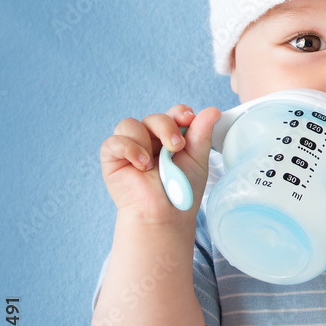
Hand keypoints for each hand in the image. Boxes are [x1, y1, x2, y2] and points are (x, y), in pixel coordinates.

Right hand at [100, 104, 220, 222]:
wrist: (165, 215)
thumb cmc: (182, 190)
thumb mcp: (197, 159)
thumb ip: (202, 133)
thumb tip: (213, 110)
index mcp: (169, 137)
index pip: (172, 114)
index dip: (179, 113)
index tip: (189, 119)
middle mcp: (149, 139)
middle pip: (153, 117)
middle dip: (166, 127)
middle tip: (176, 147)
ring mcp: (129, 147)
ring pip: (129, 124)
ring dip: (144, 139)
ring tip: (153, 164)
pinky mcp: (112, 159)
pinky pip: (113, 141)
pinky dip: (128, 148)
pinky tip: (141, 165)